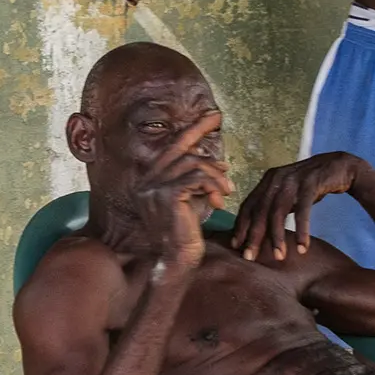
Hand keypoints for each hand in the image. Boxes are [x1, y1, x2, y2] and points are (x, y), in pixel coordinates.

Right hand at [136, 113, 233, 273]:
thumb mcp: (192, 199)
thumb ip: (199, 179)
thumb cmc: (186, 231)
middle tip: (228, 168)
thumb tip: (220, 164)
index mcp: (148, 180)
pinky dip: (213, 186)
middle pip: (184, 152)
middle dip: (210, 157)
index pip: (173, 146)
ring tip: (226, 192)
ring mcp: (153, 188)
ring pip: (193, 164)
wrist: (178, 258)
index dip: (195, 129)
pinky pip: (196, 178)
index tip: (214, 116)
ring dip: (215, 177)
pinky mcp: (166, 196)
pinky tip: (219, 201)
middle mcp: (146, 181)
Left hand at [229, 152, 359, 262]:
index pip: (249, 205)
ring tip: (279, 257)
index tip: (235, 246)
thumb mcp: (289, 194)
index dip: (240, 226)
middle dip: (254, 235)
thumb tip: (258, 231)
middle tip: (250, 257)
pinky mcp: (311, 183)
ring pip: (278, 212)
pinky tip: (303, 247)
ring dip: (277, 237)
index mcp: (268, 181)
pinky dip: (302, 230)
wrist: (342, 166)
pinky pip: (303, 210)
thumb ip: (274, 206)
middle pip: (260, 211)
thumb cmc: (312, 185)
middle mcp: (277, 178)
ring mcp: (293, 180)